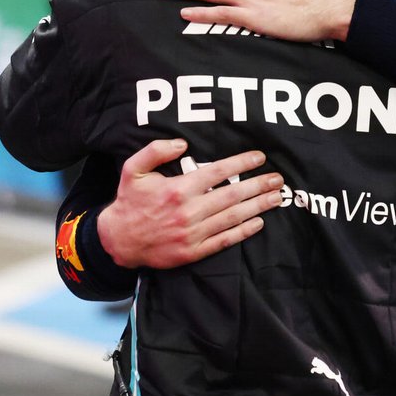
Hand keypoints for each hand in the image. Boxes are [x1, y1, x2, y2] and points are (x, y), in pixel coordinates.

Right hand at [98, 139, 284, 268]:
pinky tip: (259, 223)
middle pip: (232, 195)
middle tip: (278, 179)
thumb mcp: (132, 169)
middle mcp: (188, 211)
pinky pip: (224, 240)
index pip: (218, 172)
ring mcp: (192, 233)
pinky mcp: (193, 251)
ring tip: (276, 198)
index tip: (259, 157)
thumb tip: (183, 143)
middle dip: (258, 185)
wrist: (118, 241)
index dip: (241, 163)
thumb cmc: (129, 201)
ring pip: (232, 217)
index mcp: (177, 188)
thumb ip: (155, 150)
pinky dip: (243, 232)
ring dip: (258, 207)